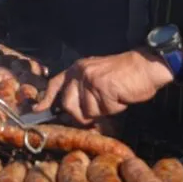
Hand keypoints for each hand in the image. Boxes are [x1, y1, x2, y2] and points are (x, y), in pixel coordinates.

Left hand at [34, 49, 173, 123]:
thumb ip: (83, 89)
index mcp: (78, 68)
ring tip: (113, 97)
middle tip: (96, 113)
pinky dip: (114, 109)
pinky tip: (120, 97)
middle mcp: (81, 73)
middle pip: (68, 104)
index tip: (37, 109)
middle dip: (80, 115)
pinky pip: (104, 110)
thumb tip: (72, 110)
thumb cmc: (124, 75)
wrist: (145, 66)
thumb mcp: (98, 76)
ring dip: (102, 111)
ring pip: (87, 111)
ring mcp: (91, 80)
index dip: (46, 98)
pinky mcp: (103, 88)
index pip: (56, 83)